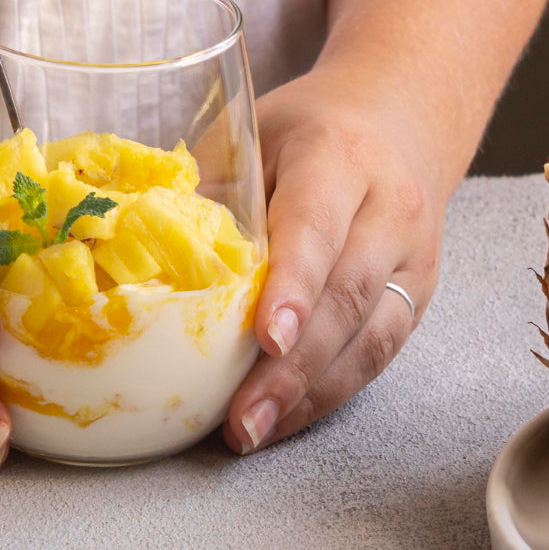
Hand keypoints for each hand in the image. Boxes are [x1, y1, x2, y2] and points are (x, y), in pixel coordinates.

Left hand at [222, 68, 444, 453]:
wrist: (400, 118)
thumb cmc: (304, 130)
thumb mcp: (251, 133)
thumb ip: (208, 189)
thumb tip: (132, 254)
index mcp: (339, 157)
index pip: (317, 228)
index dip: (294, 287)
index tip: (266, 340)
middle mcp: (390, 209)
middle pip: (347, 296)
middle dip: (294, 367)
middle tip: (243, 418)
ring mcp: (413, 258)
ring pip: (371, 336)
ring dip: (310, 394)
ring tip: (254, 431)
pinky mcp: (416, 295)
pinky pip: (378, 353)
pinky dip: (328, 392)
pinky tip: (284, 418)